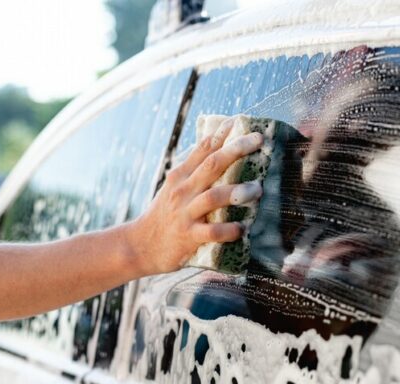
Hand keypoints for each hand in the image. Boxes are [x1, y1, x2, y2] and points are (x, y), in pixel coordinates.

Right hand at [127, 119, 263, 275]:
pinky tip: (242, 229)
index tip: (239, 121)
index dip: (221, 134)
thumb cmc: (165, 215)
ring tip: (258, 189)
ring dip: (238, 192)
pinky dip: (229, 229)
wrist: (141, 245)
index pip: (203, 149)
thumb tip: (219, 152)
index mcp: (180, 176)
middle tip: (258, 141)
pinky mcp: (188, 236)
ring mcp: (185, 213)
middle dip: (236, 150)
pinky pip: (212, 231)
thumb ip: (194, 172)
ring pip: (213, 196)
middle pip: (212, 165)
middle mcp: (182, 191)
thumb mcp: (174, 188)